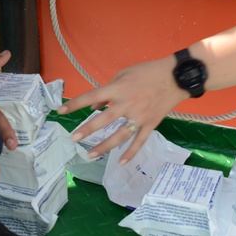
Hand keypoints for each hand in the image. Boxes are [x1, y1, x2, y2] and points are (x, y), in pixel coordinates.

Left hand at [57, 55, 185, 163]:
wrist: (176, 77)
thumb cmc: (147, 72)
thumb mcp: (123, 74)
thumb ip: (108, 91)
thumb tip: (94, 105)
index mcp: (119, 88)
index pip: (92, 96)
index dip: (75, 104)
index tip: (60, 111)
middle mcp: (127, 104)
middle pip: (104, 119)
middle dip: (87, 129)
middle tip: (73, 138)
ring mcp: (139, 116)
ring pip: (120, 135)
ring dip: (104, 146)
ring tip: (90, 154)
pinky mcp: (151, 124)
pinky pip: (139, 142)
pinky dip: (130, 153)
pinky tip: (120, 163)